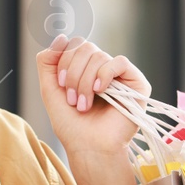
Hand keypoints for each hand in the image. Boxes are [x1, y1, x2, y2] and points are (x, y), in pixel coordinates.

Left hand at [36, 34, 149, 158]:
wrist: (88, 147)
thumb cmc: (71, 124)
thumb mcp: (50, 89)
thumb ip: (48, 61)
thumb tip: (62, 37)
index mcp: (84, 69)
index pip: (74, 45)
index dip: (64, 61)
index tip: (61, 85)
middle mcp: (102, 69)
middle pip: (85, 47)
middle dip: (73, 73)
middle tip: (72, 99)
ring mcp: (120, 76)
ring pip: (99, 56)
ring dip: (85, 81)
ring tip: (84, 105)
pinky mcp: (136, 83)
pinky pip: (120, 62)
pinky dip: (105, 74)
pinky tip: (100, 90)